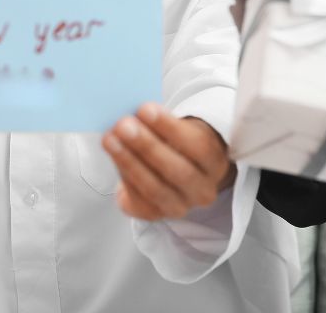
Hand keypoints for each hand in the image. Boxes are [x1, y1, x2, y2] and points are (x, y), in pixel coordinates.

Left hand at [102, 103, 236, 220]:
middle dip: (146, 146)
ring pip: (155, 189)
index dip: (170, 128)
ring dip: (129, 162)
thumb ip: (162, 121)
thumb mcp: (182, 127)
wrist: (178, 169)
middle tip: (123, 125)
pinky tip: (113, 158)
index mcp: (216, 162)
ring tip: (110, 139)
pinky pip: (138, 201)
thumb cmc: (179, 141)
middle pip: (177, 171)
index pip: (198, 146)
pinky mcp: (157, 215)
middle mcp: (203, 190)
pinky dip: (124, 178)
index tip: (144, 109)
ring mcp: (181, 207)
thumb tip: (134, 112)